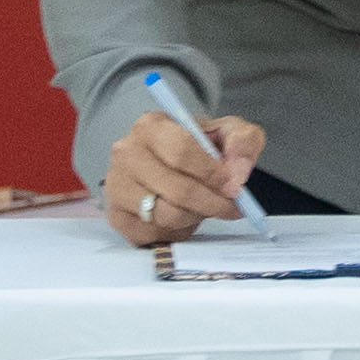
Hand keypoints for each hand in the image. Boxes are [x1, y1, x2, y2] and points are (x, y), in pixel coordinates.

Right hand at [102, 105, 268, 244]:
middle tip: (231, 208)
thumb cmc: (197, 148)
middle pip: (177, 189)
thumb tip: (237, 175)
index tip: (233, 187)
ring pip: (167, 215)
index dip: (212, 173)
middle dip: (212, 202)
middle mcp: (126, 153)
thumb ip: (242, 142)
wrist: (169, 165)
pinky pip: (154, 234)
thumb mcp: (226, 133)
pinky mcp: (116, 215)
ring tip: (205, 208)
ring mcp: (117, 185)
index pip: (181, 151)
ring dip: (196, 216)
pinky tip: (183, 217)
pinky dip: (176, 231)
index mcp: (151, 125)